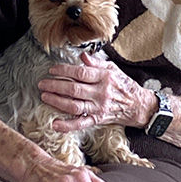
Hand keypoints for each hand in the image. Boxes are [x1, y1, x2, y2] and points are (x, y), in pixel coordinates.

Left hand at [38, 52, 154, 132]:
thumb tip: (82, 56)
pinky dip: (67, 126)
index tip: (52, 70)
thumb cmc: (123, 84)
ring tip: (45, 96)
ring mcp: (99, 107)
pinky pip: (80, 124)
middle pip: (74, 89)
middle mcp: (101, 92)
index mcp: (104, 77)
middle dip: (55, 85)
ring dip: (57, 101)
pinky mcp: (97, 119)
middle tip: (42, 83)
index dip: (64, 70)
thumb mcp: (112, 68)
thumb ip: (96, 62)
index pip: (81, 73)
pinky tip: (55, 124)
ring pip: (74, 105)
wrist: (138, 105)